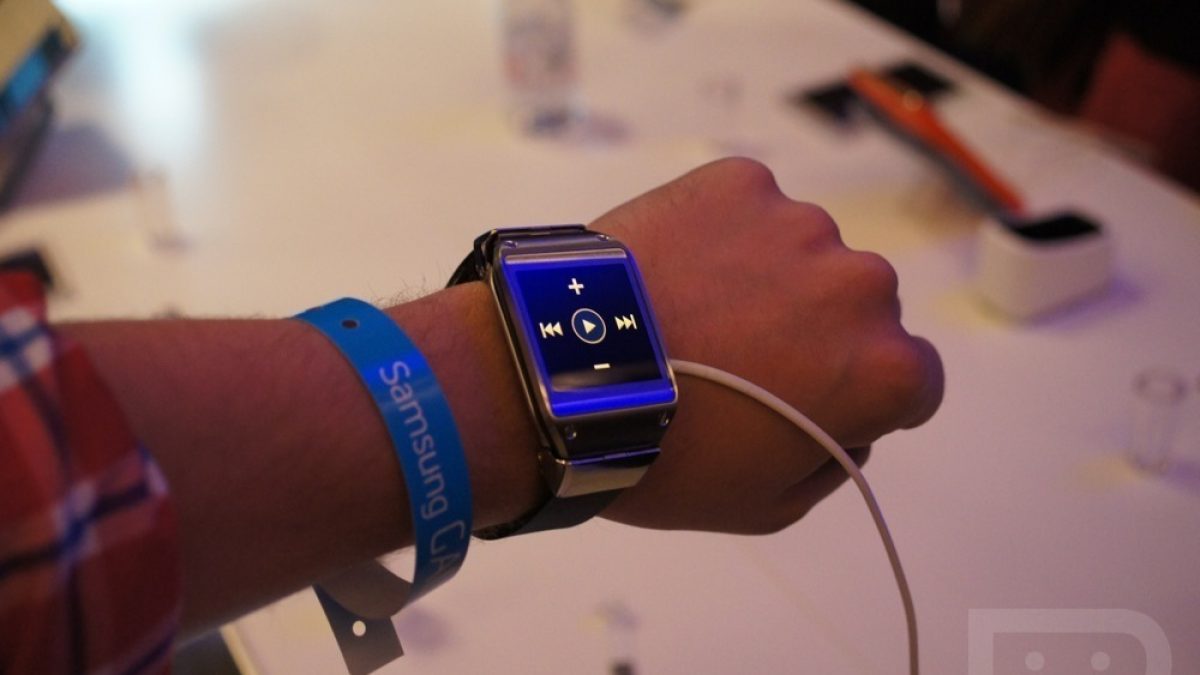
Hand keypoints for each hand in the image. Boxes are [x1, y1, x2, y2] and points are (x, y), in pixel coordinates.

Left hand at [594, 158, 943, 532]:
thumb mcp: (770, 504)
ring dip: (769, 277)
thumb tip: (849, 419)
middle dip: (817, 331)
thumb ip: (836, 457)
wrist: (563, 372)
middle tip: (740, 357)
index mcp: (884, 367)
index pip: (915, 380)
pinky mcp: (738, 180)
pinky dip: (722, 233)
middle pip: (860, 309)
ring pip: (804, 253)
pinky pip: (747, 210)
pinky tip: (672, 270)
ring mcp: (799, 222)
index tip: (816, 399)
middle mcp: (861, 283)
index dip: (865, 394)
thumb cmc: (668, 455)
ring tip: (693, 312)